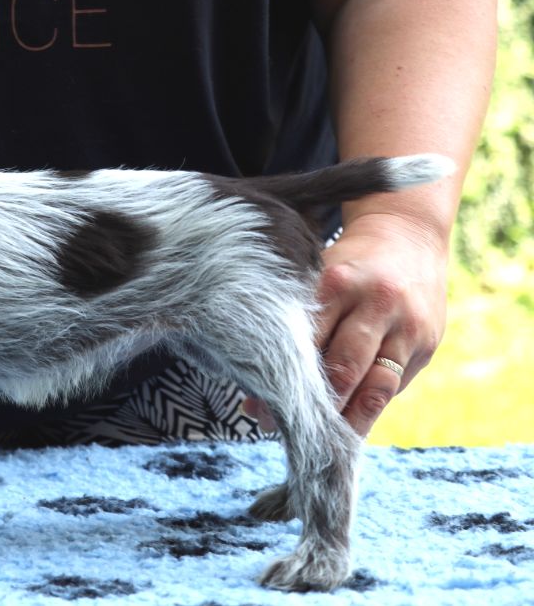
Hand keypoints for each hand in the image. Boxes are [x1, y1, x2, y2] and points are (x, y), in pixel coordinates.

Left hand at [244, 213, 448, 436]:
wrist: (408, 236)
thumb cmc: (345, 266)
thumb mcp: (317, 278)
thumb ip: (296, 325)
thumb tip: (257, 385)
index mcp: (339, 283)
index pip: (307, 342)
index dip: (283, 378)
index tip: (258, 408)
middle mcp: (377, 304)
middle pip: (343, 369)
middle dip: (313, 407)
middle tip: (284, 431)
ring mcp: (408, 327)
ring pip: (375, 388)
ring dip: (346, 422)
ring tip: (320, 446)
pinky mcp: (427, 345)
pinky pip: (393, 387)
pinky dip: (368, 409)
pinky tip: (347, 428)